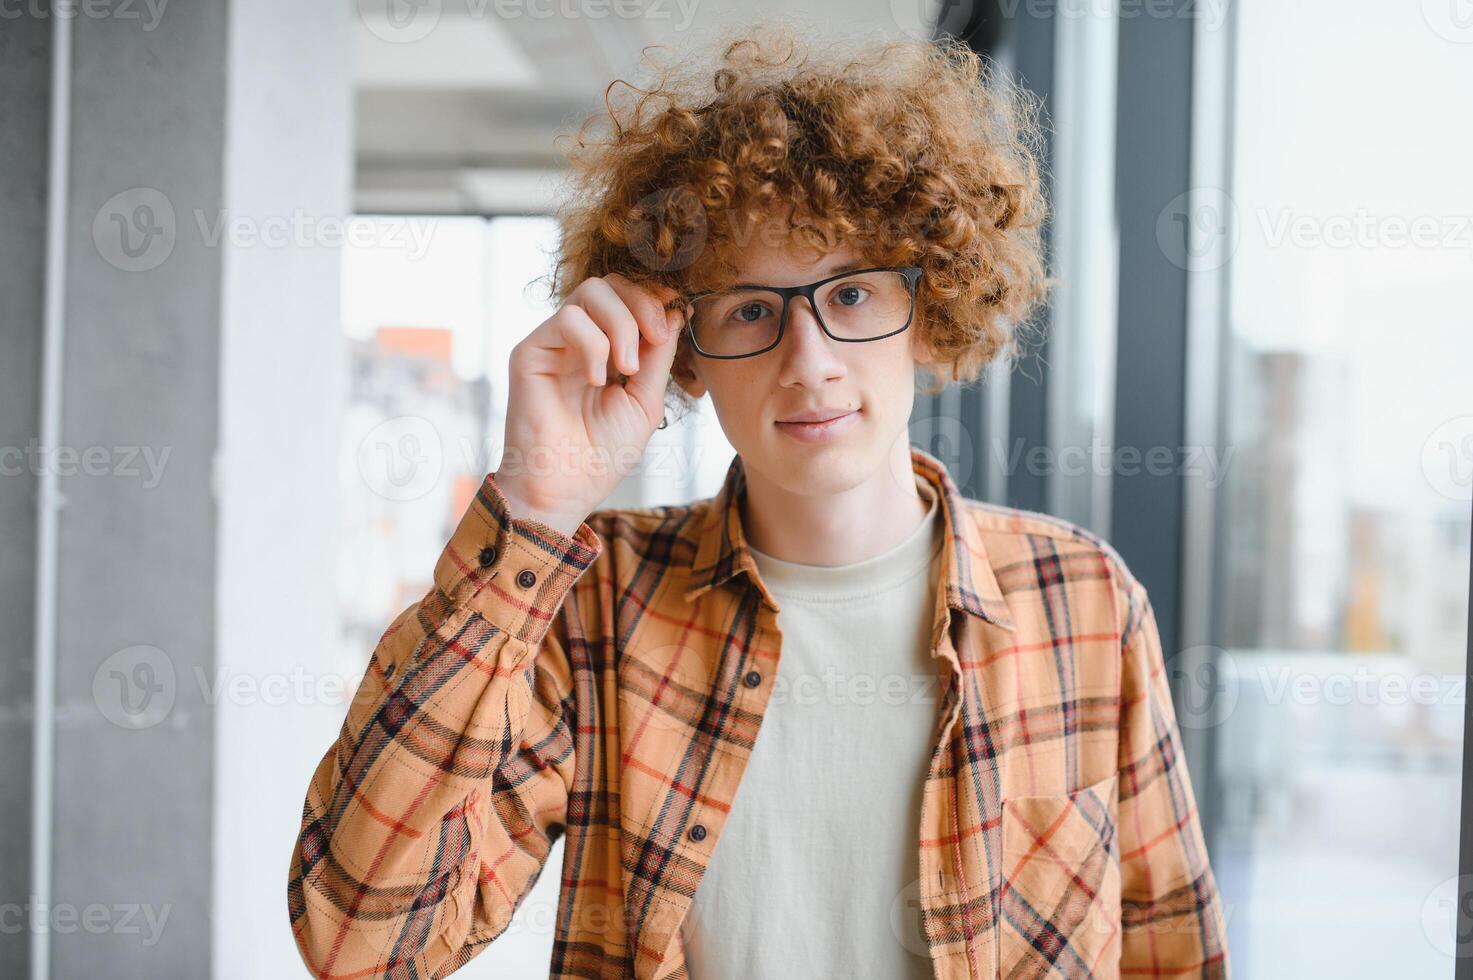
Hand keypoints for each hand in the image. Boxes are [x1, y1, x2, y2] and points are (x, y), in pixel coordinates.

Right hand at [495, 273, 683, 534]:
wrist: (566, 487)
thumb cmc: (603, 453)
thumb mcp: (645, 400)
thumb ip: (657, 356)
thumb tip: (674, 311)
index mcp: (606, 349)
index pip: (628, 299)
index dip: (652, 300)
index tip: (673, 319)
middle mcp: (578, 339)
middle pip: (610, 285)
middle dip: (642, 304)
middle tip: (657, 340)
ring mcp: (554, 343)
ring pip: (590, 292)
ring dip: (621, 324)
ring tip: (626, 369)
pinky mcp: (531, 351)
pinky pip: (568, 319)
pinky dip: (592, 344)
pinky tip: (597, 380)